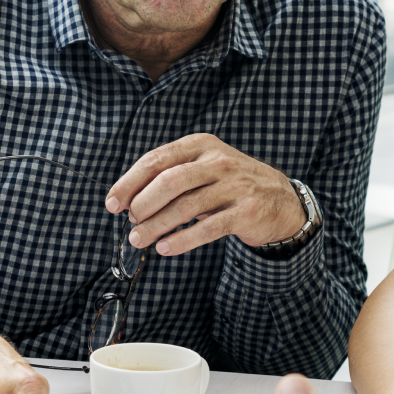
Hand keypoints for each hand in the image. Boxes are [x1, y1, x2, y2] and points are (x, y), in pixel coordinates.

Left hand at [105, 133, 305, 256]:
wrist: (280, 199)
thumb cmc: (230, 184)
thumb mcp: (203, 168)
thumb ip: (171, 177)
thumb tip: (129, 200)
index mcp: (201, 145)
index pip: (156, 160)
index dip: (130, 182)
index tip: (112, 202)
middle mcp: (218, 162)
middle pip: (169, 181)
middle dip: (142, 203)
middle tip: (130, 221)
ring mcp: (234, 186)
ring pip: (185, 207)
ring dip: (157, 226)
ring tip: (140, 239)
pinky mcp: (245, 212)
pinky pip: (207, 229)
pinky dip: (181, 240)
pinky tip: (165, 248)